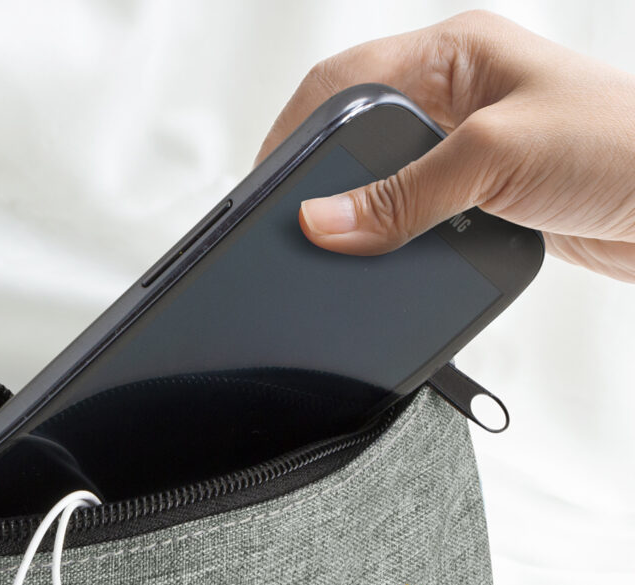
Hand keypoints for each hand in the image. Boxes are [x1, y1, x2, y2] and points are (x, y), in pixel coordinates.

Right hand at [255, 9, 634, 281]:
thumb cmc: (622, 148)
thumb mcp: (495, 160)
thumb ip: (401, 194)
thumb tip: (322, 222)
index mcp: (456, 51)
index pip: (344, 79)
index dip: (293, 129)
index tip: (264, 185)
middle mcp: (458, 92)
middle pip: (354, 130)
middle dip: (318, 174)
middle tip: (290, 221)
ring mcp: (468, 143)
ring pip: (382, 176)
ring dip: (358, 209)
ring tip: (332, 242)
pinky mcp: (481, 192)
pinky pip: (414, 212)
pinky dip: (390, 235)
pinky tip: (384, 254)